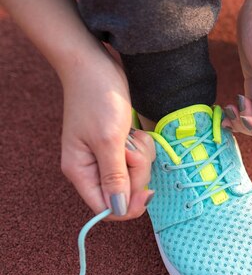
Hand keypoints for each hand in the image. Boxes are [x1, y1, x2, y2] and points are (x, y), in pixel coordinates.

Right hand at [60, 50, 154, 219]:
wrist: (97, 65)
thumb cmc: (98, 98)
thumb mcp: (109, 140)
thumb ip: (115, 177)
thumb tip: (118, 209)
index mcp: (80, 172)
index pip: (106, 209)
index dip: (129, 206)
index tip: (147, 191)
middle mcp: (92, 168)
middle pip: (126, 192)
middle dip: (138, 172)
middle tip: (133, 147)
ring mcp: (107, 157)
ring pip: (136, 175)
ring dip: (142, 156)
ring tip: (133, 135)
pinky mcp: (120, 146)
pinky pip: (139, 159)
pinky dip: (143, 147)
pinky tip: (136, 132)